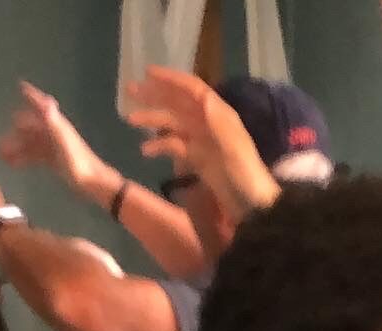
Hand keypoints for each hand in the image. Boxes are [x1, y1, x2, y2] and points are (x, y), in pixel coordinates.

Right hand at [0, 82, 115, 201]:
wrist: (93, 183)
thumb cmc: (78, 163)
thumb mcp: (64, 141)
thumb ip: (53, 122)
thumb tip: (47, 101)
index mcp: (56, 125)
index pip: (42, 105)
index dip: (32, 95)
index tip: (20, 86)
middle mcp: (54, 132)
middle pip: (32, 128)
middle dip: (16, 132)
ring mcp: (54, 147)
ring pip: (31, 143)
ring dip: (16, 148)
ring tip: (0, 155)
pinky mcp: (55, 160)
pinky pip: (35, 156)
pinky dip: (24, 158)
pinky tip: (14, 164)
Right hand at [127, 67, 278, 218]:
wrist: (252, 206)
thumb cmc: (245, 174)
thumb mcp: (232, 146)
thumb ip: (217, 121)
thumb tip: (202, 96)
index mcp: (218, 114)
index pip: (192, 89)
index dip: (171, 79)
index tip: (147, 72)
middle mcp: (208, 122)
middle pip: (178, 103)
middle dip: (155, 95)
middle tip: (130, 91)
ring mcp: (202, 141)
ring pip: (173, 124)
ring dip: (153, 120)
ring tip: (130, 120)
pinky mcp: (197, 160)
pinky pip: (175, 147)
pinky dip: (161, 146)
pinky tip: (145, 150)